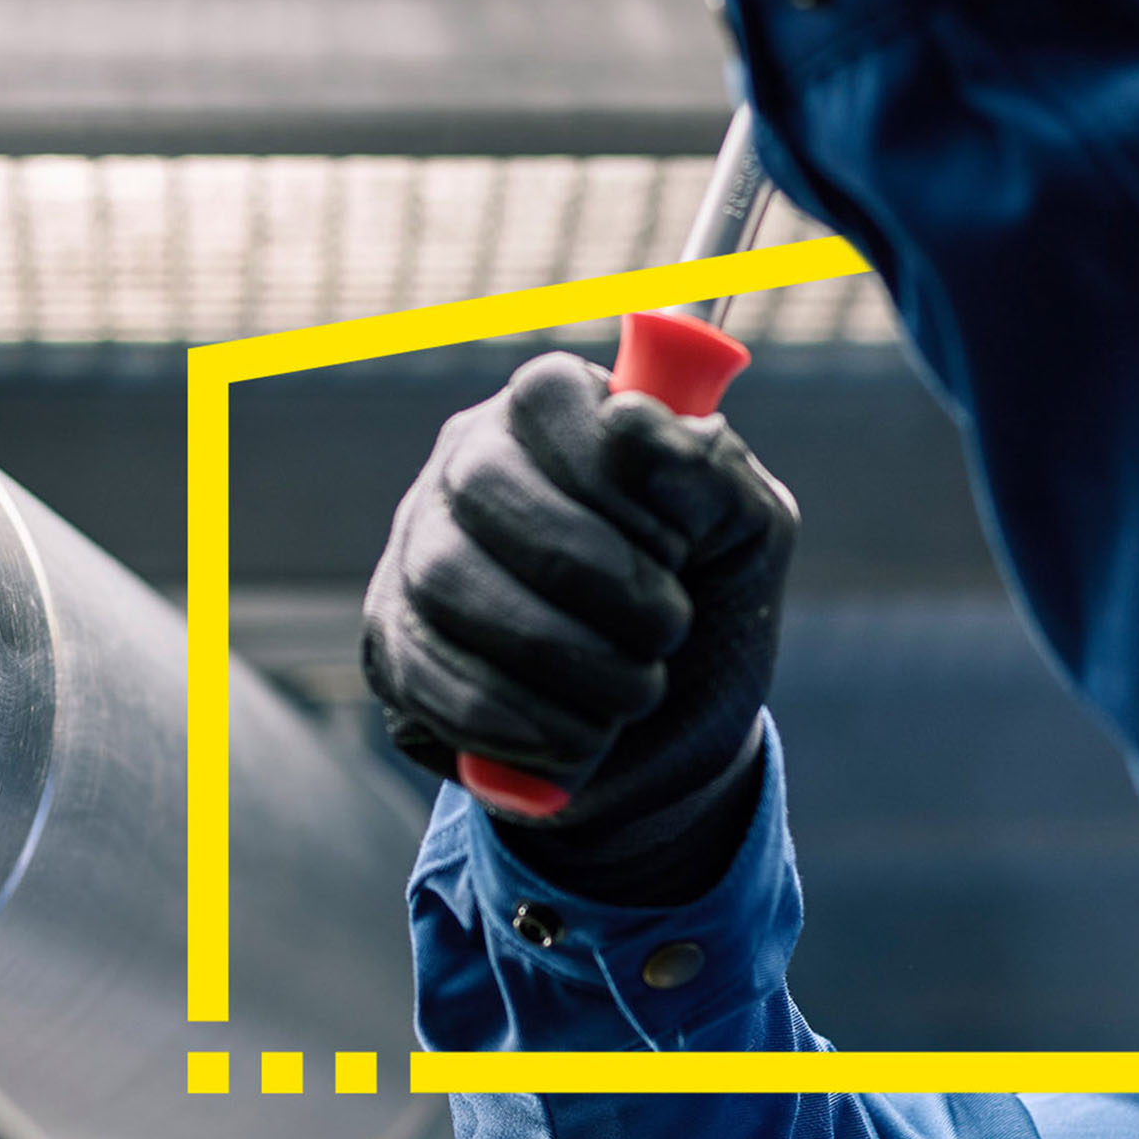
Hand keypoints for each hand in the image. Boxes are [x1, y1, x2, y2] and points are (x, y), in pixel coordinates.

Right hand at [362, 352, 798, 906]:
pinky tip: (579, 737)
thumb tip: (633, 424)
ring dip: (568, 657)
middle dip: (600, 575)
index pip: (548, 394)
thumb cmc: (706, 613)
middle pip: (486, 484)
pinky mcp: (392, 649)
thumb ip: (712, 475)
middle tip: (670, 628)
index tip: (680, 542)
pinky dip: (522, 720)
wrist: (669, 744)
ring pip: (450, 583)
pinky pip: (429, 677)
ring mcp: (416, 556)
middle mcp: (467, 468)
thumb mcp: (746, 539)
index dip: (620, 472)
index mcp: (556, 418)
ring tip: (637, 690)